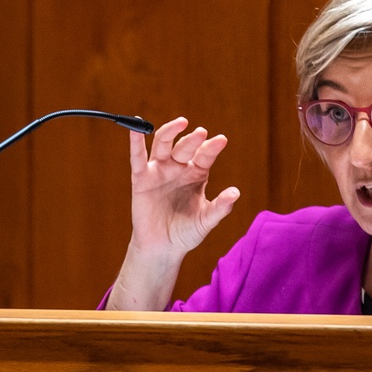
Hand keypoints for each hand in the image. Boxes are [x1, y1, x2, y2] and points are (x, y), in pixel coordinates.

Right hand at [127, 116, 239, 259]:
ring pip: (163, 145)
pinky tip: (135, 128)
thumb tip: (236, 192)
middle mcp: (178, 168)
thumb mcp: (206, 221)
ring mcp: (160, 171)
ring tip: (181, 122)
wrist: (163, 248)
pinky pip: (138, 158)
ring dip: (170, 131)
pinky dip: (135, 142)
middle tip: (201, 133)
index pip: (205, 156)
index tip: (221, 140)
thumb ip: (220, 207)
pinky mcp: (142, 179)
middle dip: (192, 140)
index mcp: (197, 174)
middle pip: (184, 147)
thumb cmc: (186, 233)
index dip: (212, 148)